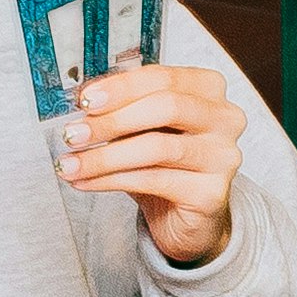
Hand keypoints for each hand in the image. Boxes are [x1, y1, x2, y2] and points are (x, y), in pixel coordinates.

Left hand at [59, 63, 242, 265]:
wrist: (188, 218)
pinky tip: (87, 182)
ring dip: (105, 157)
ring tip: (71, 164)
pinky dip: (113, 180)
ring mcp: (223, 157)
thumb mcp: (144, 129)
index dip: (121, 87)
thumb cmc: (165, 166)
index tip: (85, 101)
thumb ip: (124, 110)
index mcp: (209, 90)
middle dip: (112, 121)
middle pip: (165, 107)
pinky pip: (154, 181)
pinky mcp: (211, 192)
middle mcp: (225, 119)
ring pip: (157, 147)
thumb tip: (83, 104)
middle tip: (74, 134)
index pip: (163, 78)